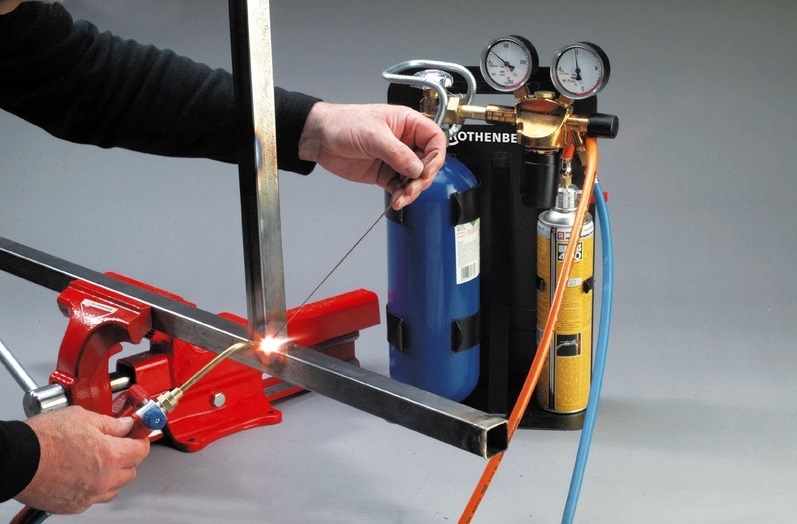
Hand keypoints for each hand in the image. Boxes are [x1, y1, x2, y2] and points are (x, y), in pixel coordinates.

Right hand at [15, 406, 149, 514]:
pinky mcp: (73, 506)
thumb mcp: (83, 417)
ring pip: (114, 488)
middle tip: (117, 445)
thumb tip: (125, 425)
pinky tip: (83, 474)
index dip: (140, 439)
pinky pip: (94, 498)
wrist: (17, 459)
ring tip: (98, 460)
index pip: (141, 450)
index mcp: (111, 456)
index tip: (137, 434)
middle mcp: (104, 479)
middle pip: (130, 471)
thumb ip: (111, 423)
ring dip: (112, 475)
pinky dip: (94, 487)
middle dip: (127, 457)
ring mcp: (89, 495)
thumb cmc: (44, 439)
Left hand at [298, 102, 446, 209]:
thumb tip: (417, 169)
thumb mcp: (373, 135)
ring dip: (412, 190)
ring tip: (402, 198)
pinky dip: (400, 195)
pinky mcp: (384, 173)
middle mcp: (404, 141)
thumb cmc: (344, 123)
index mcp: (407, 123)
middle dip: (423, 178)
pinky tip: (397, 200)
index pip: (434, 139)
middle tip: (413, 187)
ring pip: (414, 178)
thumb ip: (397, 153)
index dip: (436, 156)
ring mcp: (395, 159)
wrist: (320, 137)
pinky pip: (399, 187)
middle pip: (427, 162)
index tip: (427, 170)